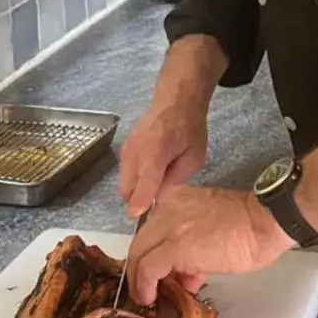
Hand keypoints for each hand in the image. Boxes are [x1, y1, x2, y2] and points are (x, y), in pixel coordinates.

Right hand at [119, 97, 207, 217]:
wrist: (174, 102)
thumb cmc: (189, 128)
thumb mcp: (193, 158)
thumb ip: (176, 180)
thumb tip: (160, 200)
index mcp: (156, 152)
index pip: (145, 182)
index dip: (140, 201)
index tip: (136, 216)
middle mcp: (135, 151)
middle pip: (128, 188)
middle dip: (138, 201)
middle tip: (156, 204)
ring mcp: (126, 150)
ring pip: (124, 183)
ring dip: (136, 192)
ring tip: (155, 188)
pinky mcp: (124, 150)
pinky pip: (125, 174)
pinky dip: (134, 181)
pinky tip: (150, 176)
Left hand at [127, 186, 292, 304]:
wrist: (264, 223)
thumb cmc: (249, 226)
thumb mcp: (211, 225)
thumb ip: (191, 242)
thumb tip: (185, 272)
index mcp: (177, 199)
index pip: (152, 229)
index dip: (151, 254)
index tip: (157, 272)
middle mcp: (167, 208)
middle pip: (141, 242)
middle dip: (141, 268)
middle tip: (148, 288)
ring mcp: (169, 227)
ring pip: (139, 254)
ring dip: (141, 279)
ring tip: (150, 295)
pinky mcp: (173, 247)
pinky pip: (148, 268)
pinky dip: (144, 285)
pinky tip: (149, 297)